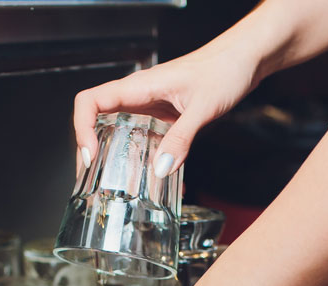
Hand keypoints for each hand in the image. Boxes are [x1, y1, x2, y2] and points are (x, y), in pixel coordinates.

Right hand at [74, 42, 259, 177]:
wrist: (244, 59)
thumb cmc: (224, 69)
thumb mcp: (203, 108)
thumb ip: (181, 139)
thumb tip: (160, 168)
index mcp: (139, 87)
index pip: (90, 102)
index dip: (82, 128)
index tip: (90, 156)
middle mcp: (139, 96)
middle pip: (96, 121)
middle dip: (91, 150)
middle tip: (94, 179)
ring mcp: (150, 106)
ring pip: (118, 131)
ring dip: (113, 157)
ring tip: (115, 184)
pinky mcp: (163, 116)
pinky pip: (144, 137)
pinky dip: (143, 158)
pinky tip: (156, 178)